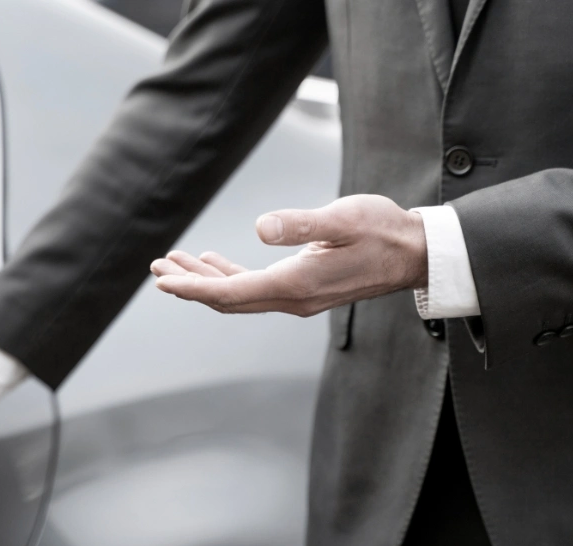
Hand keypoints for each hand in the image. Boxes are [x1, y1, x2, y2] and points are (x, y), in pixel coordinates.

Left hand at [150, 195, 427, 315]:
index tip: (162, 281)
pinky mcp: (303, 287)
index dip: (192, 288)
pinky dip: (229, 276)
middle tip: (157, 268)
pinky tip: (213, 261)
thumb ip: (301, 224)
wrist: (416, 253)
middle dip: (189, 285)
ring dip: (205, 280)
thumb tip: (261, 227)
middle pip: (227, 298)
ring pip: (238, 294)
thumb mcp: (343, 219)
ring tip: (175, 262)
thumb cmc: (384, 231)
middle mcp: (291, 298)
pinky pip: (255, 288)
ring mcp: (297, 296)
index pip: (230, 293)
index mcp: (294, 285)